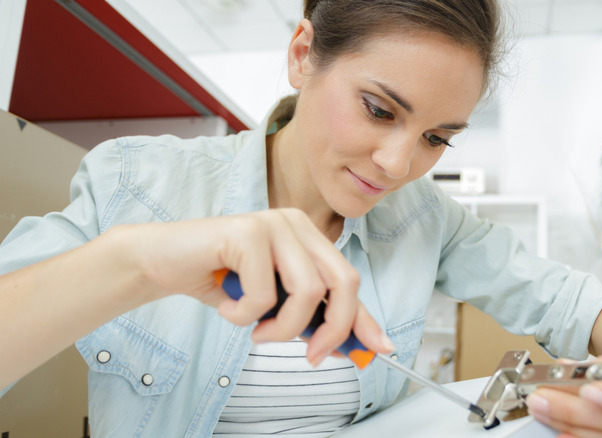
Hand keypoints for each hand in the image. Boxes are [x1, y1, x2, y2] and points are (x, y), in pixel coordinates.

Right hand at [118, 208, 393, 365]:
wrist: (164, 262)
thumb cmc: (218, 281)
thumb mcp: (272, 304)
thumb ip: (309, 317)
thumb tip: (350, 346)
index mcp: (307, 237)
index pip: (348, 280)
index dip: (364, 318)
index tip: (378, 348)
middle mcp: (296, 224)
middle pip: (342, 282)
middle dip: (333, 329)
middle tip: (311, 356)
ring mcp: (273, 223)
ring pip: (307, 292)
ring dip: (281, 327)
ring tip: (255, 330)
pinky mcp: (247, 231)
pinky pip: (263, 294)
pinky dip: (243, 315)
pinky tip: (225, 305)